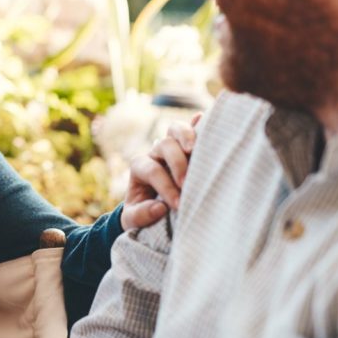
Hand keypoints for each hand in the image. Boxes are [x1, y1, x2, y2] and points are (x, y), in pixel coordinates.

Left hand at [120, 113, 200, 229]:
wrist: (147, 206)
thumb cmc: (142, 212)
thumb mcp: (133, 219)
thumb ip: (141, 215)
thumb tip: (160, 208)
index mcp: (139, 167)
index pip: (153, 171)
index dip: (165, 187)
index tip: (178, 206)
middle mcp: (155, 154)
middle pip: (164, 145)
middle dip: (177, 163)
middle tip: (186, 183)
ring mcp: (171, 147)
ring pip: (175, 130)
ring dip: (187, 136)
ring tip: (195, 149)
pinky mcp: (186, 147)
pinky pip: (192, 129)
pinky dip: (198, 124)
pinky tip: (204, 117)